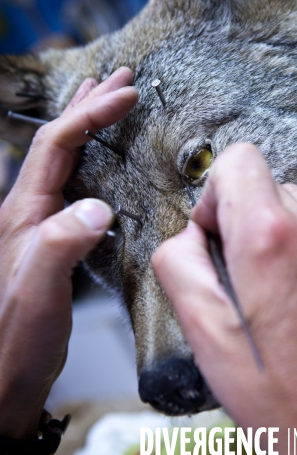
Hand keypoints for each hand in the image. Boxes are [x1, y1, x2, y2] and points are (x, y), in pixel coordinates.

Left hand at [0, 68, 137, 438]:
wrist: (4, 376)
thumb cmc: (16, 337)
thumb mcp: (40, 290)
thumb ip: (63, 243)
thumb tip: (99, 206)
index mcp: (24, 210)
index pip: (58, 144)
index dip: (91, 114)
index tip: (126, 94)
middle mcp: (29, 209)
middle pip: (59, 141)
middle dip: (90, 104)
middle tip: (120, 78)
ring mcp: (41, 222)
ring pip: (65, 158)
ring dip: (86, 124)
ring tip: (104, 99)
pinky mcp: (55, 237)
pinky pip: (74, 181)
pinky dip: (91, 157)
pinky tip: (101, 159)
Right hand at [153, 144, 296, 454]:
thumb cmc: (273, 386)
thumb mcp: (200, 326)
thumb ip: (177, 261)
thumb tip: (186, 236)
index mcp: (269, 238)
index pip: (238, 160)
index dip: (213, 193)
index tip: (213, 232)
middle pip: (262, 182)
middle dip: (237, 215)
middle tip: (233, 266)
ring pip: (289, 203)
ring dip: (267, 230)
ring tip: (261, 282)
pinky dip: (294, 248)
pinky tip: (287, 293)